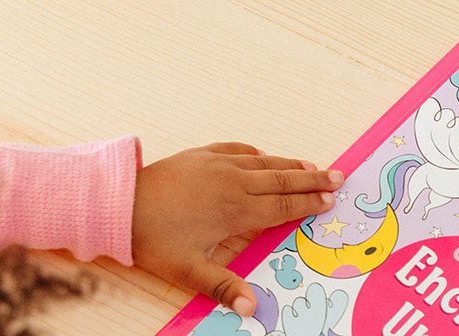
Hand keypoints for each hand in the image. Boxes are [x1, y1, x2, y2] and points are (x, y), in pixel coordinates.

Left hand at [131, 143, 343, 315]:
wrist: (120, 202)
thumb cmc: (154, 239)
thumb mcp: (186, 271)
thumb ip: (223, 286)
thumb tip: (252, 308)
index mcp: (235, 209)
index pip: (282, 207)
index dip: (308, 204)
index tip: (330, 200)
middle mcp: (234, 182)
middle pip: (282, 180)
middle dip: (312, 180)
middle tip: (338, 176)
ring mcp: (219, 164)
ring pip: (265, 162)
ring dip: (290, 165)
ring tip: (312, 167)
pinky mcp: (204, 153)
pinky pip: (239, 150)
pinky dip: (257, 154)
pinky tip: (263, 156)